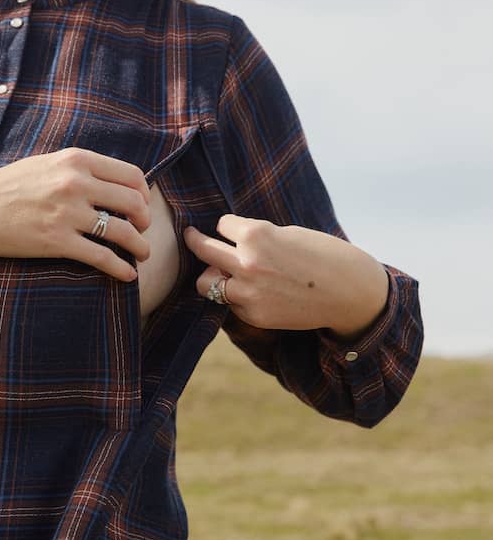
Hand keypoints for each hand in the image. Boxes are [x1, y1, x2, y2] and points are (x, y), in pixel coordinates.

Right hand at [0, 148, 150, 281]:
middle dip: (145, 220)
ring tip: (142, 255)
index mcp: (76, 160)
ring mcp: (67, 213)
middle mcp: (76, 183)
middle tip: (143, 231)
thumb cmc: (8, 186)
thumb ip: (79, 169)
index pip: (131, 174)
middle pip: (134, 202)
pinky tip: (127, 274)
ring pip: (123, 231)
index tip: (141, 206)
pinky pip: (102, 257)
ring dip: (141, 246)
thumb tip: (111, 182)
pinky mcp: (57, 242)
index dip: (144, 194)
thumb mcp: (47, 164)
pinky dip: (121, 268)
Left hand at [183, 216, 388, 338]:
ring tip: (219, 272)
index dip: (231, 226)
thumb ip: (255, 238)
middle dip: (195, 241)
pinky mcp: (254, 315)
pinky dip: (236, 296)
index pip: (221, 224)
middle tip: (190, 236)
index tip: (237, 229)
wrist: (350, 292)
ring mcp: (248, 292)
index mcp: (255, 234)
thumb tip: (226, 246)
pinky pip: (230, 303)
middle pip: (203, 249)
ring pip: (206, 283)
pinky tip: (255, 292)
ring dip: (212, 275)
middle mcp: (246, 263)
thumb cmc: (322, 255)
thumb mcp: (286, 233)